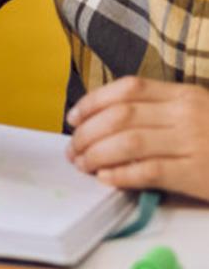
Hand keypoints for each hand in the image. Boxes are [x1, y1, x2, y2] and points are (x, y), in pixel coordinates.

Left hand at [67, 76, 208, 201]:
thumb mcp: (197, 111)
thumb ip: (160, 109)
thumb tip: (107, 120)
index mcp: (183, 94)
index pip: (126, 89)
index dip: (92, 102)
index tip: (73, 118)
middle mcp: (185, 114)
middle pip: (119, 117)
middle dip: (87, 133)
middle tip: (73, 150)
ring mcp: (192, 143)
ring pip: (127, 143)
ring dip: (96, 155)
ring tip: (83, 165)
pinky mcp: (197, 174)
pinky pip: (148, 172)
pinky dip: (121, 175)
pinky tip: (107, 179)